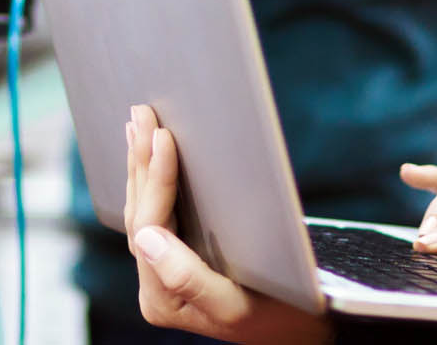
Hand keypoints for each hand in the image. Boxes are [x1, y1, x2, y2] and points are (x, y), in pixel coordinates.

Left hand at [123, 105, 330, 344]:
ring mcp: (161, 275)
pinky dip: (151, 180)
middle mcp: (154, 288)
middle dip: (140, 160)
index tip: (164, 137)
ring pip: (142, 210)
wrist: (300, 335)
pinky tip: (147, 156)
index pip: (149, 226)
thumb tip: (146, 239)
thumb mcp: (236, 305)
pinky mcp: (175, 261)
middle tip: (141, 113)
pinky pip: (155, 214)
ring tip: (136, 125)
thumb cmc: (279, 318)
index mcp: (162, 298)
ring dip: (140, 165)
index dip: (155, 178)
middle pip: (139, 213)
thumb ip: (188, 278)